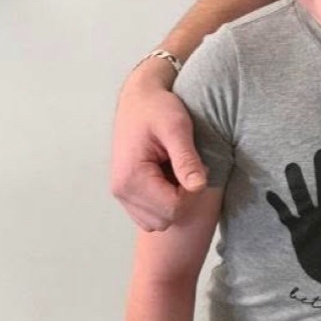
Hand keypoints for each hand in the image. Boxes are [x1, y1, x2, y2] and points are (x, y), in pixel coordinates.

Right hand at [109, 57, 206, 231]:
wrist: (139, 98)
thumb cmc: (157, 108)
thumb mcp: (177, 127)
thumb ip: (186, 158)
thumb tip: (198, 187)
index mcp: (131, 177)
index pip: (173, 208)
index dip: (192, 192)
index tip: (196, 166)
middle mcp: (121, 191)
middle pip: (166, 219)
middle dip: (183, 198)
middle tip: (186, 167)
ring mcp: (122, 194)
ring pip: (158, 222)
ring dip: (174, 202)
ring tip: (176, 171)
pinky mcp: (126, 194)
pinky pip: (151, 216)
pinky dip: (164, 203)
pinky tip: (168, 177)